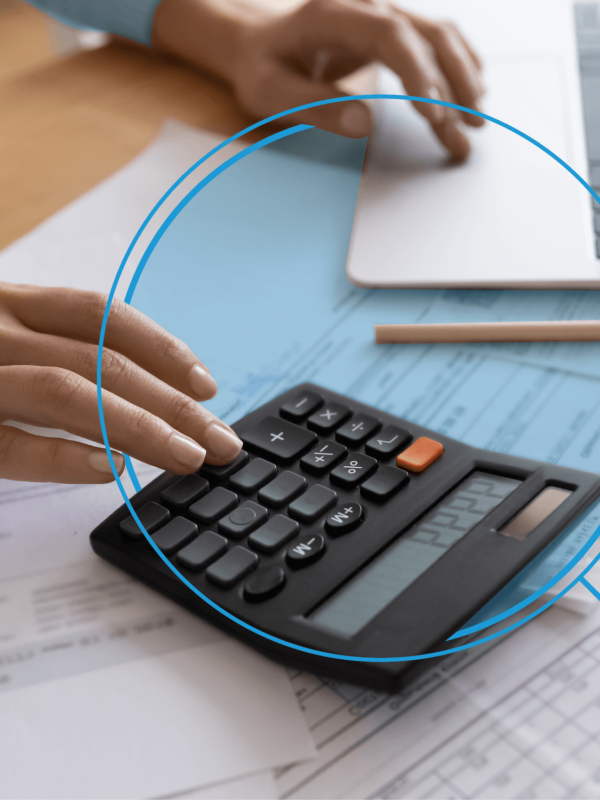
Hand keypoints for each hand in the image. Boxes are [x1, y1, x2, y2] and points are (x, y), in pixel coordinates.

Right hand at [0, 283, 242, 482]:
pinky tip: (112, 469)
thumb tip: (151, 390)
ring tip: (188, 456)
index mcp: (15, 306)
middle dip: (172, 402)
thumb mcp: (6, 340)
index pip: (100, 315)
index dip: (162, 349)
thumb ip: (58, 351)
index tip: (207, 386)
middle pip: (100, 360)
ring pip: (66, 393)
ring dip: (138, 426)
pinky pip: (13, 445)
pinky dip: (64, 456)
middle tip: (221, 440)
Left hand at [153, 0, 484, 159]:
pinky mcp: (390, 31)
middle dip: (454, 83)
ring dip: (462, 79)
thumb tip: (365, 124)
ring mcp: (382, 15)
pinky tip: (471, 95)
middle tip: (469, 129)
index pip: (391, 35)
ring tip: (476, 124)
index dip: (418, 73)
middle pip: (427, 33)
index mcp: (333, 14)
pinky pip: (433, 44)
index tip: (433, 115)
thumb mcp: (272, 93)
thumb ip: (315, 106)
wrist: (258, 44)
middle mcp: (366, 5)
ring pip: (437, 37)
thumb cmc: (261, 68)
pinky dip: (456, 69)